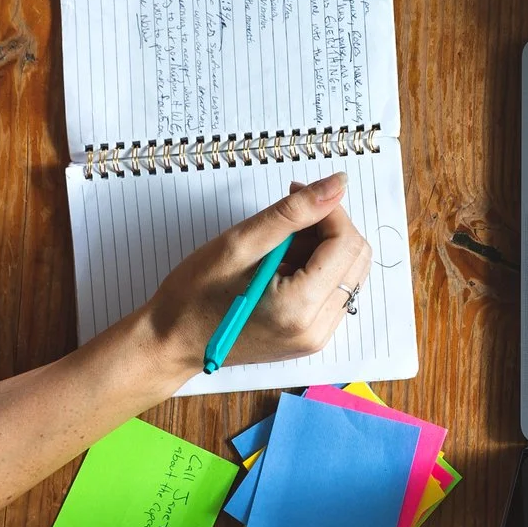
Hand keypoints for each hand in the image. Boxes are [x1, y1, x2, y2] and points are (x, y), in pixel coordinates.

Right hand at [132, 174, 371, 385]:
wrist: (172, 342)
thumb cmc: (194, 296)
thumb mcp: (241, 243)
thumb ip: (294, 212)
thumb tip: (337, 185)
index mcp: (300, 307)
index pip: (346, 243)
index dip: (329, 209)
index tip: (298, 194)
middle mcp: (316, 329)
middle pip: (355, 258)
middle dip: (329, 227)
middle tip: (288, 217)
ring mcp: (315, 337)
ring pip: (347, 274)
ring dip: (323, 249)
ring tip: (278, 245)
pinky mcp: (309, 338)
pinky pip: (332, 293)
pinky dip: (316, 270)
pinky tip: (282, 265)